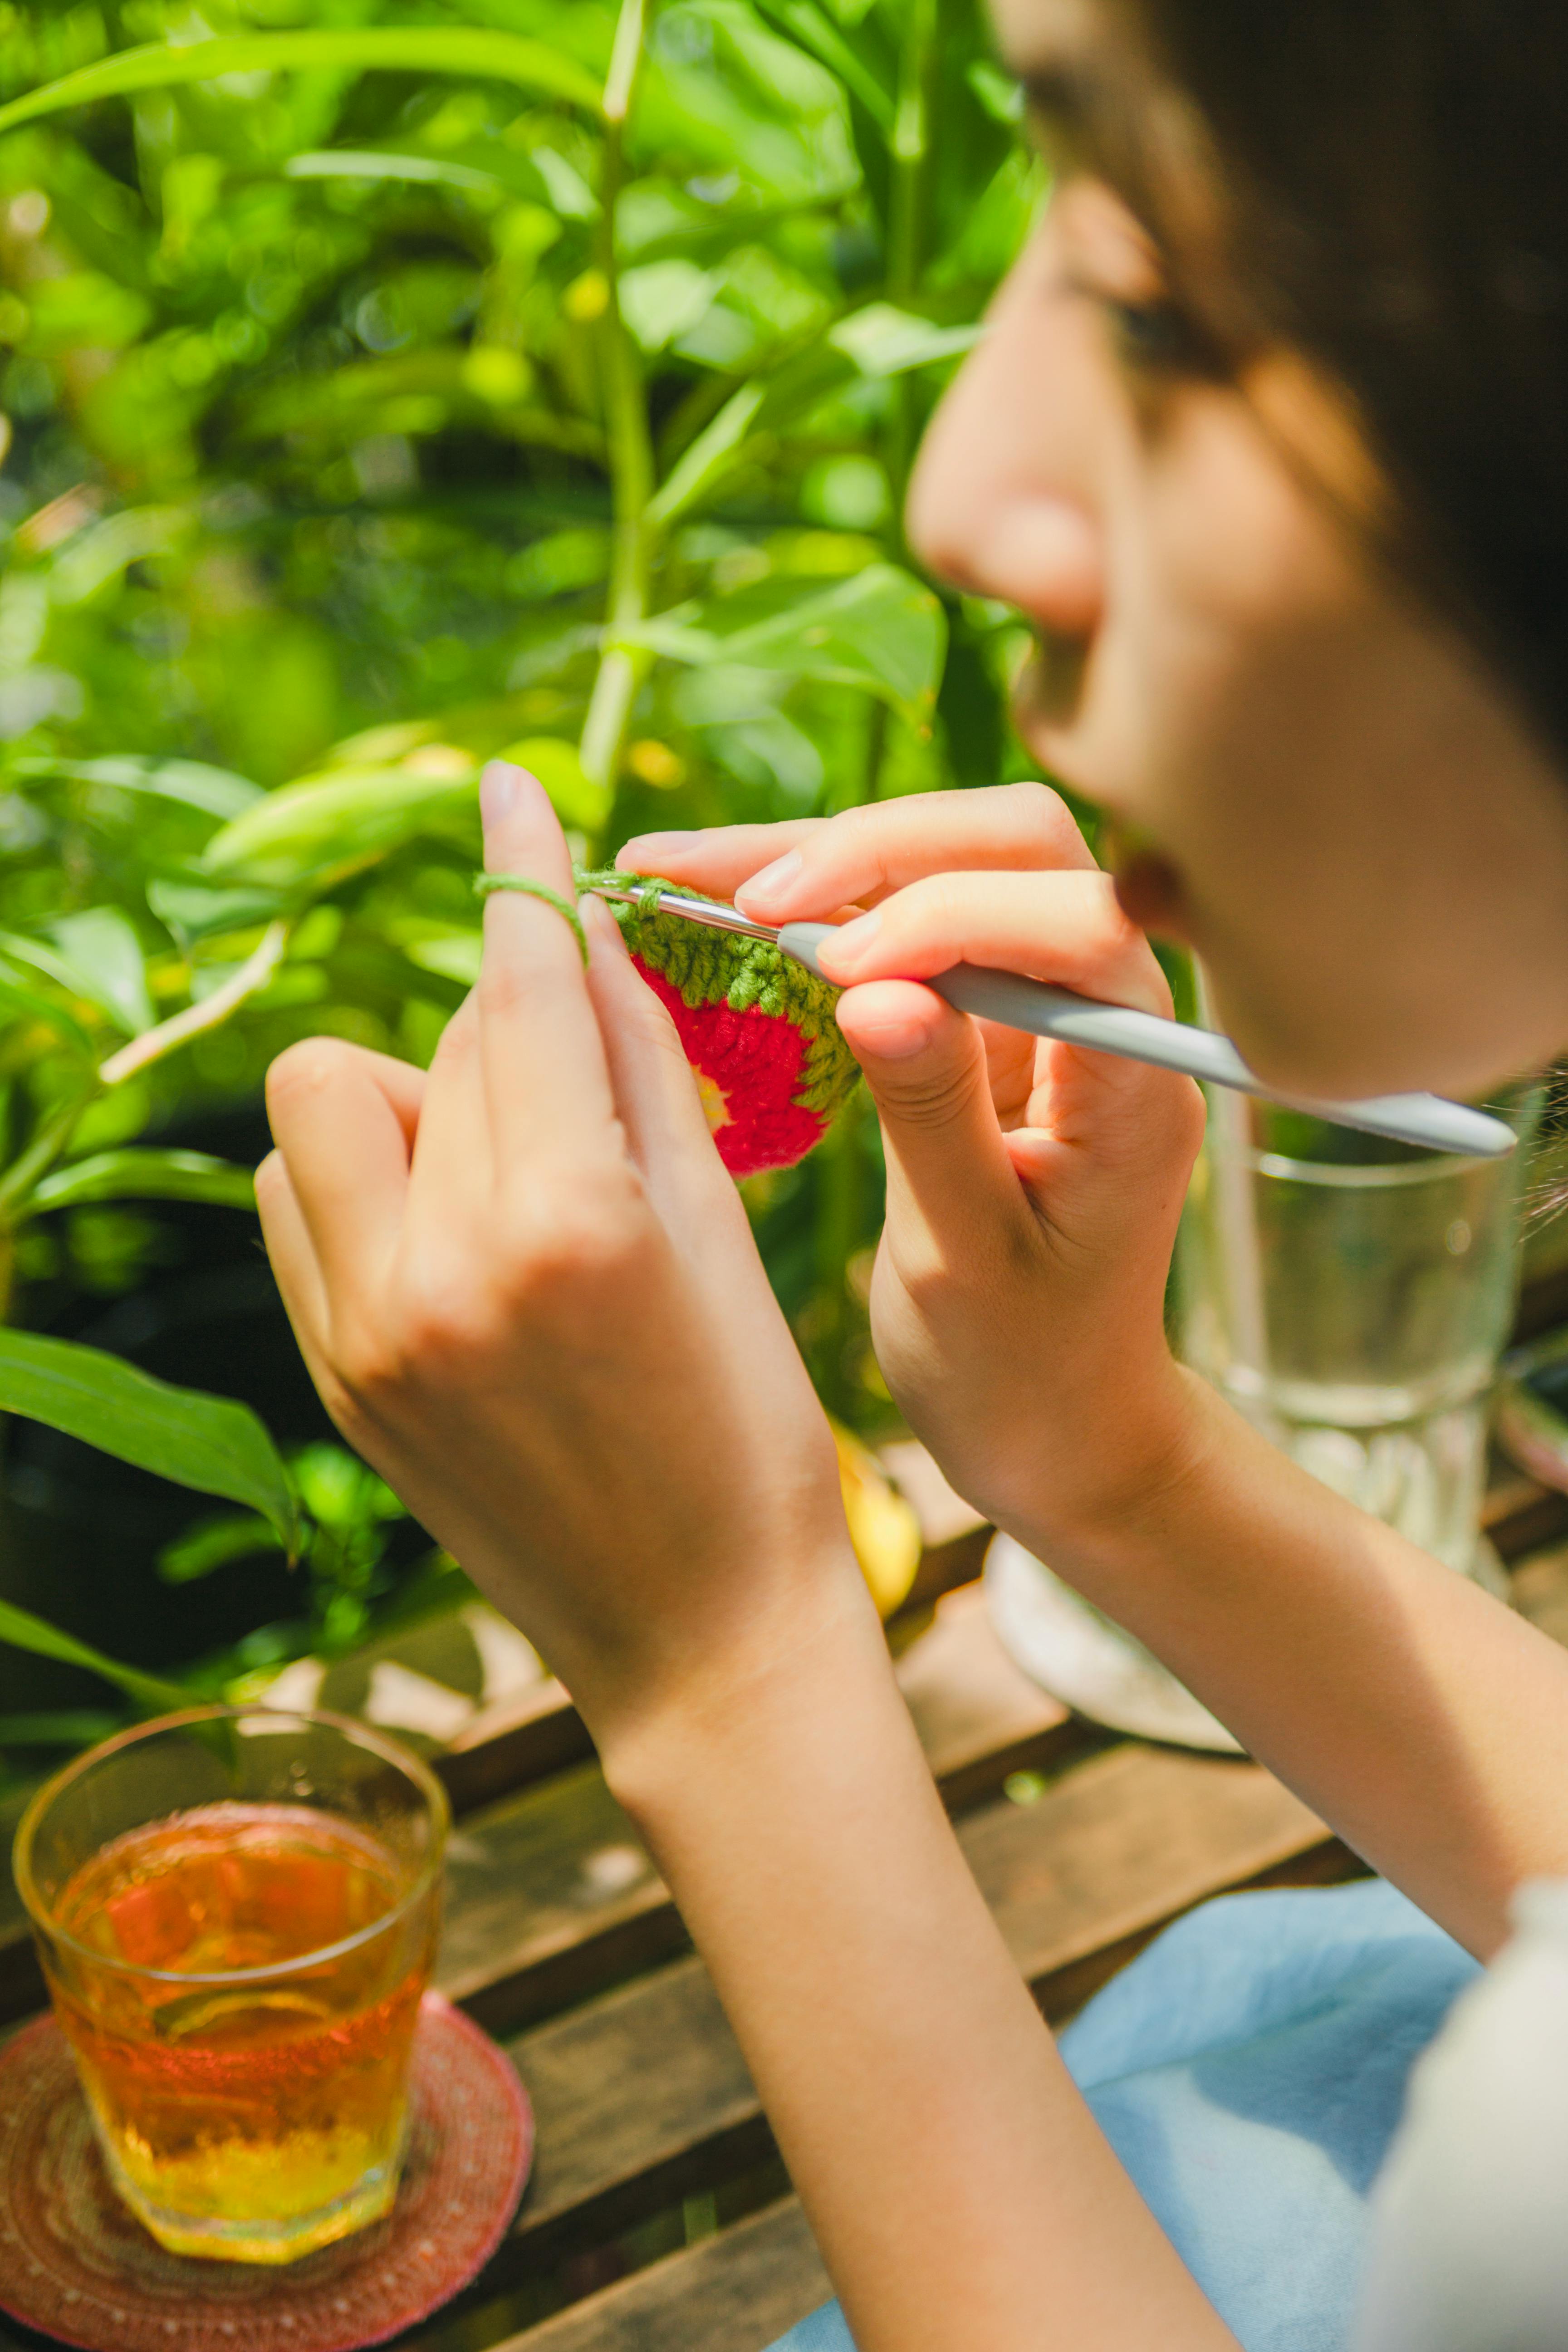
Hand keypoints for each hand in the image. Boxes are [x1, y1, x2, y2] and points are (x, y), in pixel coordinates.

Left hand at [258, 765, 869, 1754]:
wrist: (696, 1632)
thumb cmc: (751, 1431)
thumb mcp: (724, 1233)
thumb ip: (643, 1068)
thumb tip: (587, 937)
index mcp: (570, 1225)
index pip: (531, 988)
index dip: (525, 871)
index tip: (505, 784)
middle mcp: (442, 1269)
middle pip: (451, 1037)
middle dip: (522, 1023)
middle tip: (591, 1093)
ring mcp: (368, 1329)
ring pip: (331, 1102)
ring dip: (415, 1096)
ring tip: (506, 1174)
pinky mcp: (334, 1373)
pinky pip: (299, 1195)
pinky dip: (365, 1175)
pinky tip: (450, 1230)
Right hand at [622, 786, 1208, 1551]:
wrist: (1060, 1427)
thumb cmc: (1026, 1369)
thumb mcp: (965, 1260)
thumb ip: (932, 1114)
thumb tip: (878, 986)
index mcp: (1135, 1080)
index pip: (1076, 922)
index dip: (952, 911)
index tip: (830, 961)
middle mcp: (1109, 1017)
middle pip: (1018, 848)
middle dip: (877, 844)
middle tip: (736, 885)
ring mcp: (1049, 1009)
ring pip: (953, 865)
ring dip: (828, 856)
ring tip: (683, 868)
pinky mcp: (989, 1019)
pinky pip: (911, 923)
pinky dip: (821, 906)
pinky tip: (724, 905)